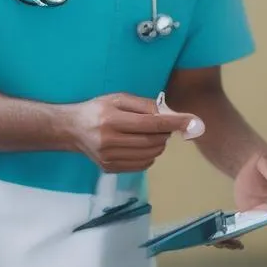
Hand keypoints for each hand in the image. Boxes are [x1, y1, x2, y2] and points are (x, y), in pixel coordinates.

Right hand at [69, 94, 195, 172]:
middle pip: (152, 142)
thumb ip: (144, 105)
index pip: (151, 124)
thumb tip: (170, 114)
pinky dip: (150, 156)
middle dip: (166, 133)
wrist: (72, 129)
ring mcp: (109, 158)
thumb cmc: (97, 109)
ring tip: (152, 134)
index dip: (174, 123)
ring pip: (149, 155)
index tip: (193, 122)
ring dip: (159, 145)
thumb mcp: (118, 98)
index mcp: (111, 120)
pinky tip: (142, 146)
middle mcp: (109, 141)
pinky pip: (141, 165)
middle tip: (164, 126)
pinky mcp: (110, 168)